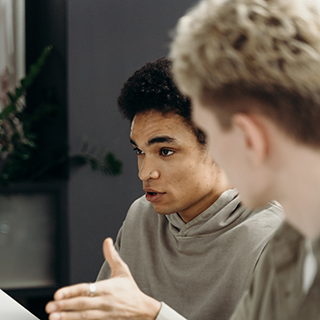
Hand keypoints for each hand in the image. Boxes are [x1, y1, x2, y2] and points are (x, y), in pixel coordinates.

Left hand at [46, 238, 160, 319]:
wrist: (142, 310)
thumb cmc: (130, 289)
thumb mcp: (123, 270)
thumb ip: (112, 256)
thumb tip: (106, 240)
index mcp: (107, 288)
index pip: (86, 289)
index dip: (72, 292)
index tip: (58, 294)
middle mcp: (104, 302)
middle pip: (82, 304)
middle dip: (65, 306)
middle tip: (49, 306)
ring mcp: (103, 314)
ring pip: (83, 316)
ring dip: (67, 317)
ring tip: (52, 317)